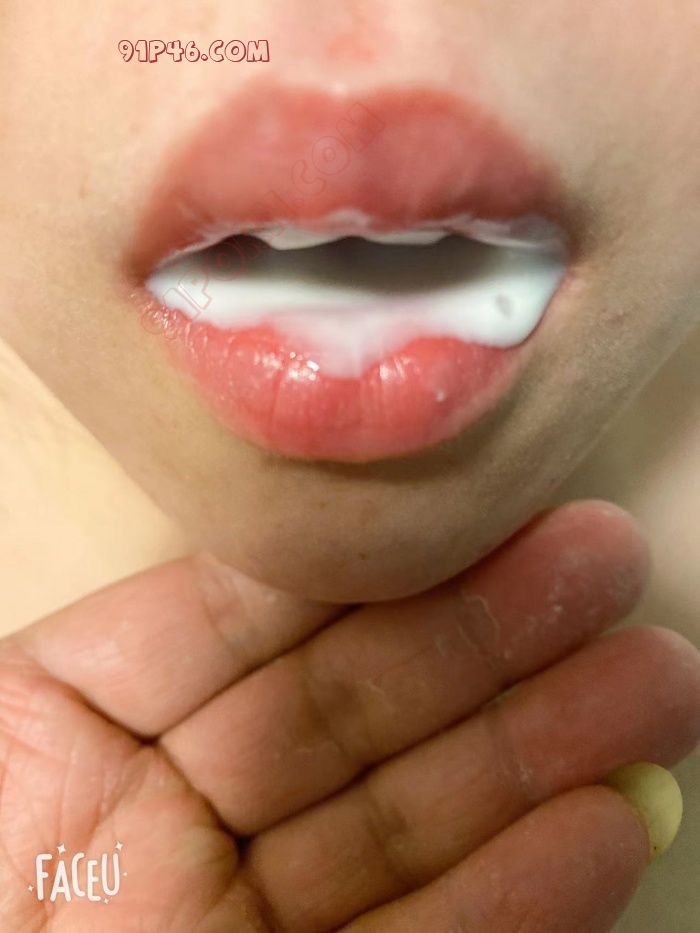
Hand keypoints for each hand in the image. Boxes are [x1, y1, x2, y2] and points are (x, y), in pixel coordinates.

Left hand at [2, 501, 698, 930]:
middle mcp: (175, 812)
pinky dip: (519, 900)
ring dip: (541, 758)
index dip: (374, 567)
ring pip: (411, 822)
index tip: (482, 514)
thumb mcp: (21, 724)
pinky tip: (607, 825)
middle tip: (608, 570)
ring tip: (653, 687)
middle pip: (356, 708)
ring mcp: (240, 917)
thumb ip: (153, 645)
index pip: (253, 620)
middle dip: (493, 639)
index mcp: (82, 724)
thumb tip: (291, 542)